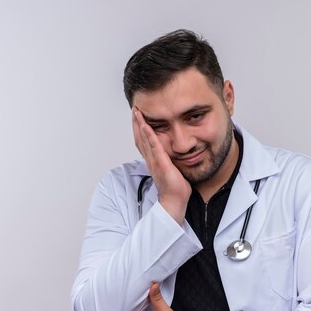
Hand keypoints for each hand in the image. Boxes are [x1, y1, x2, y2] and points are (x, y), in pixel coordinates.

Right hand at [132, 108, 190, 223]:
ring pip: (144, 140)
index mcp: (153, 161)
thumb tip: (176, 153)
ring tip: (137, 112)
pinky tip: (146, 126)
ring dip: (140, 125)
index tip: (139, 116)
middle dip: (136, 123)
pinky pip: (154, 147)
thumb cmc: (175, 188)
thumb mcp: (172, 169)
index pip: (143, 141)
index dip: (140, 128)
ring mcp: (154, 161)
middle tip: (134, 109)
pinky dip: (149, 136)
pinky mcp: (161, 164)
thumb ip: (170, 160)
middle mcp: (151, 160)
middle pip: (140, 138)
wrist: (175, 201)